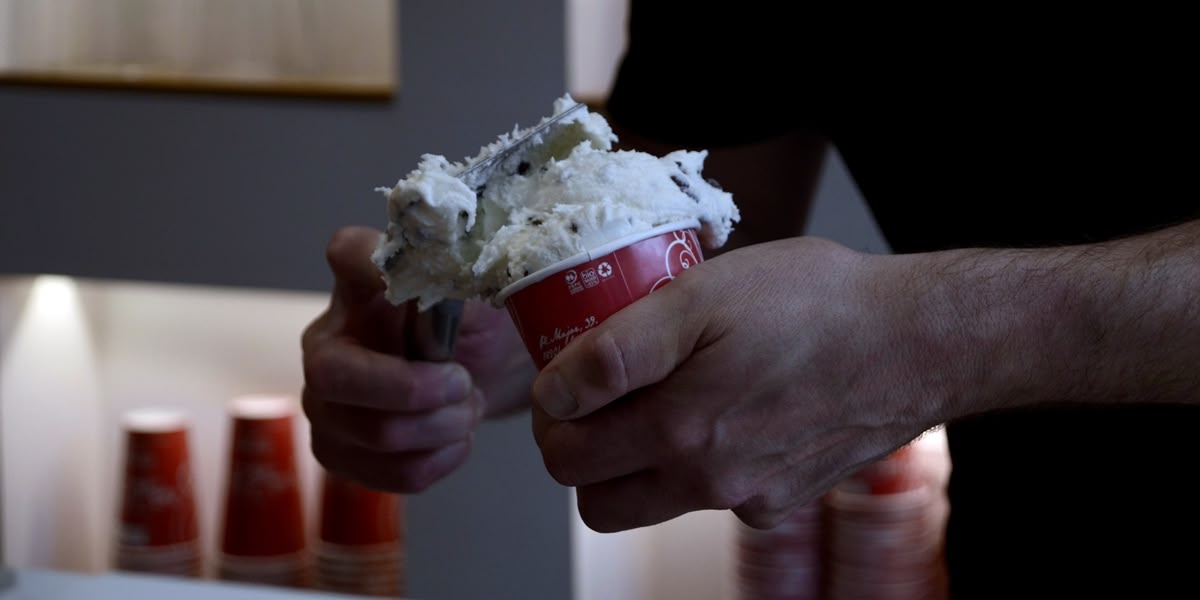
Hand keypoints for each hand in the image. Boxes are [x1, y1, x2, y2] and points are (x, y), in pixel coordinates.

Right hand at [302, 226, 535, 492]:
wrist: (478, 379)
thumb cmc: (470, 327)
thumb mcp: (475, 293)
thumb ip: (462, 281)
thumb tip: (459, 269)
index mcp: (360, 285)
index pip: (349, 254)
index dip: (372, 264)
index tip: (411, 282)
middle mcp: (326, 341)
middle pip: (334, 376)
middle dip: (415, 390)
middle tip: (464, 383)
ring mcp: (325, 403)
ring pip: (375, 433)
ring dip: (443, 427)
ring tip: (468, 407)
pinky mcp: (342, 452)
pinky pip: (393, 474)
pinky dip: (441, 459)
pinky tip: (454, 437)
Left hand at [530, 237, 946, 530]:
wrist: (918, 341)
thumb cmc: (816, 306)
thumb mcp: (700, 298)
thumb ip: (616, 351)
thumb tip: (559, 391)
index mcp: (678, 434)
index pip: (567, 462)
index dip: (553, 418)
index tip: (565, 381)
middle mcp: (709, 484)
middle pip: (601, 501)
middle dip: (583, 452)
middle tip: (598, 396)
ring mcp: (750, 499)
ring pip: (658, 498)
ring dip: (642, 457)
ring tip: (666, 390)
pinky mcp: (785, 498)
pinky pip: (719, 492)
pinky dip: (706, 457)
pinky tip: (733, 402)